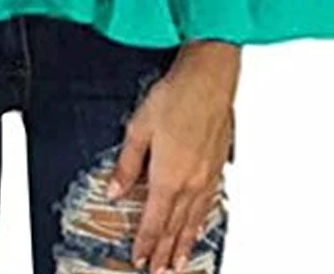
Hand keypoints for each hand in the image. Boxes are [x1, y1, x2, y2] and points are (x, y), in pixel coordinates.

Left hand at [107, 41, 239, 272]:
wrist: (208, 79)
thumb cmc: (176, 98)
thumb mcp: (139, 128)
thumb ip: (127, 164)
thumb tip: (116, 191)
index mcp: (168, 178)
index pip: (154, 221)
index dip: (145, 243)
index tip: (139, 259)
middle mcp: (191, 183)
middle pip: (176, 227)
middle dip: (165, 252)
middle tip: (159, 271)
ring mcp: (207, 176)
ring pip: (194, 219)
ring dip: (185, 243)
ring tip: (179, 261)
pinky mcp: (217, 164)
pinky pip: (208, 203)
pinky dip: (202, 221)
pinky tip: (200, 223)